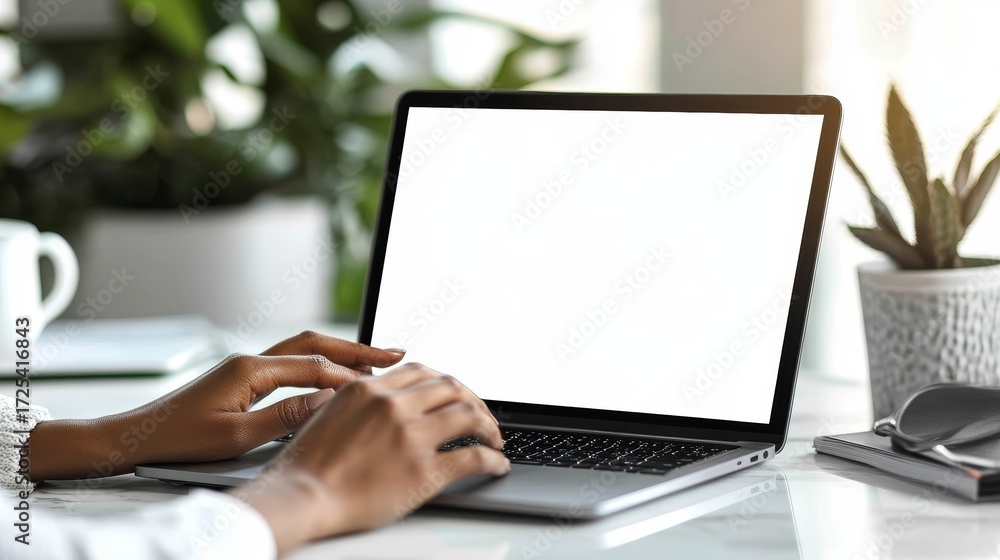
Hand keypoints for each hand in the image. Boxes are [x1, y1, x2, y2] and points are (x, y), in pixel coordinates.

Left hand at [29, 331, 405, 480]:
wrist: (137, 436)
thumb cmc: (180, 439)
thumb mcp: (236, 437)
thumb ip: (284, 416)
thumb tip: (327, 401)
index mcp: (250, 370)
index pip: (314, 367)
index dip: (350, 376)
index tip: (380, 385)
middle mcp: (252, 359)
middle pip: (316, 345)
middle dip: (357, 349)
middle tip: (394, 353)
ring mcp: (247, 365)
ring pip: (305, 349)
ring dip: (341, 352)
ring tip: (375, 360)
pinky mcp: (244, 376)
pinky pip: (292, 360)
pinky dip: (321, 362)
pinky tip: (335, 373)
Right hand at [234, 363, 508, 555]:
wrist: (301, 496)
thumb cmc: (306, 463)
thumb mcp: (327, 411)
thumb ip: (359, 399)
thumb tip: (380, 394)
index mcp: (370, 388)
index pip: (423, 371)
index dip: (445, 383)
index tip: (454, 395)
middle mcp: (394, 405)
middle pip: (451, 387)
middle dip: (474, 401)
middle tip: (482, 417)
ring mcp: (411, 436)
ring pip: (469, 414)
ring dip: (489, 426)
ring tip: (495, 439)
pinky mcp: (424, 470)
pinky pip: (473, 457)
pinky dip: (493, 459)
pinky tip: (497, 465)